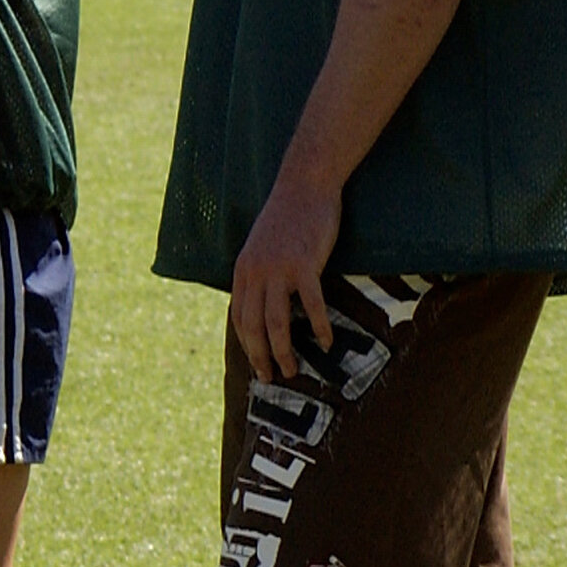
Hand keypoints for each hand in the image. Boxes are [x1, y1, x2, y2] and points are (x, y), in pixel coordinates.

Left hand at [228, 171, 344, 381]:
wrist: (303, 187)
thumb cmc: (288, 220)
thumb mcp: (263, 249)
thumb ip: (261, 275)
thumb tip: (266, 304)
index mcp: (243, 271)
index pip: (239, 317)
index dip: (247, 345)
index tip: (258, 366)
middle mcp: (255, 273)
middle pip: (252, 326)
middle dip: (260, 357)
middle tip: (273, 379)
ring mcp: (278, 270)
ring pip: (275, 322)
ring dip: (284, 351)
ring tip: (294, 370)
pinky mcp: (304, 265)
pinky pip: (311, 304)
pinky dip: (318, 326)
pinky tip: (327, 342)